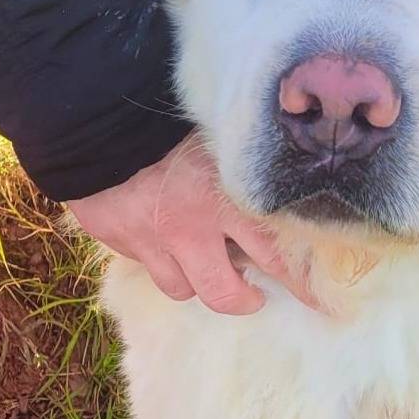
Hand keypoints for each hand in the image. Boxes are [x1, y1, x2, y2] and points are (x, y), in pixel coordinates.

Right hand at [69, 133, 313, 313]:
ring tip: (207, 263)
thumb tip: (279, 195)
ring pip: (183, 289)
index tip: (320, 303)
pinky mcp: (120, 241)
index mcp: (226, 201)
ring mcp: (152, 241)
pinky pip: (148, 267)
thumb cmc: (172, 121)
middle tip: (256, 295)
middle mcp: (191, 229)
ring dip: (199, 280)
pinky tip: (167, 239)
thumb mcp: (221, 140)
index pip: (275, 257)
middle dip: (245, 300)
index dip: (299, 285)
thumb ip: (244, 174)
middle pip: (225, 293)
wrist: (98, 115)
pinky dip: (162, 260)